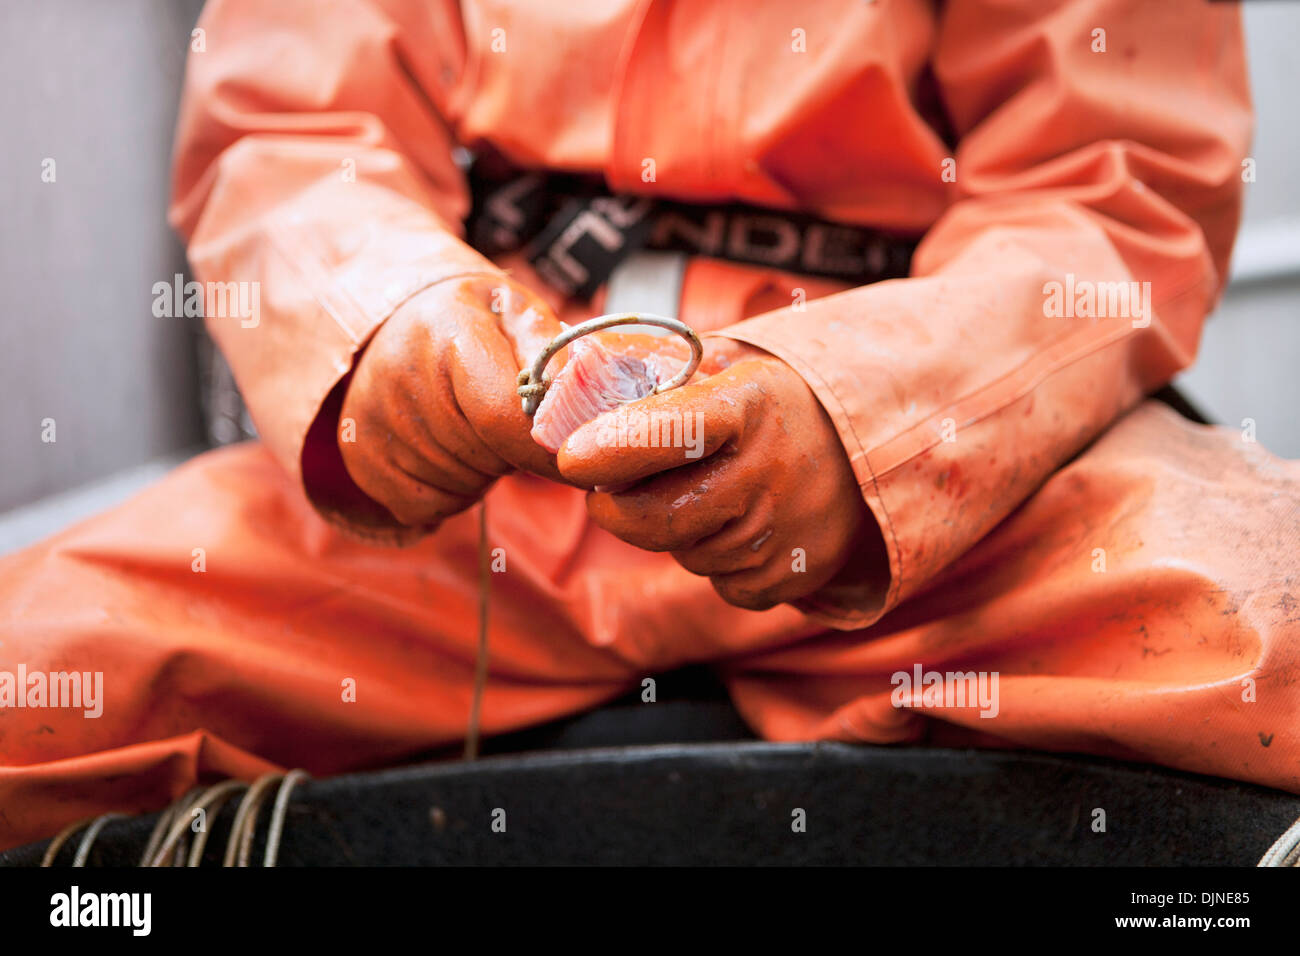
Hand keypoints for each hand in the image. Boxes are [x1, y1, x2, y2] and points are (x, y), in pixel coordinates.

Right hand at [339, 275, 563, 528]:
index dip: (544, 447)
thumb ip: (556, 355)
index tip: (572, 455)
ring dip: (485, 469)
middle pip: (486, 455)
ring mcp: (371, 421)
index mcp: (447, 332)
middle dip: (513, 449)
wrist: (393, 321)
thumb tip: (581, 410)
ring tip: (474, 426)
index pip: (502, 417)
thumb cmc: (471, 319)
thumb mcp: (519, 312)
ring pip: (462, 484)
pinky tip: (450, 453)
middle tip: (507, 418)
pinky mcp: (360, 458)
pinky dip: (452, 492)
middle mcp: (399, 377)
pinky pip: (429, 507)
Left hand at [556, 340, 871, 609]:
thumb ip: (656, 371)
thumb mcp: (728, 367)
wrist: (871, 452)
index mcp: (748, 405)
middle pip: (654, 518)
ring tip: (706, 493)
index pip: (670, 431)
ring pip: (683, 553)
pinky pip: (720, 583)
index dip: (613, 446)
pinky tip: (739, 524)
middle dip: (615, 507)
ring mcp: (783, 531)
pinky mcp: (792, 576)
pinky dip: (716, 560)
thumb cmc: (774, 406)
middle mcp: (768, 470)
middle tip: (608, 487)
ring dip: (673, 532)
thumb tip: (572, 380)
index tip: (570, 455)